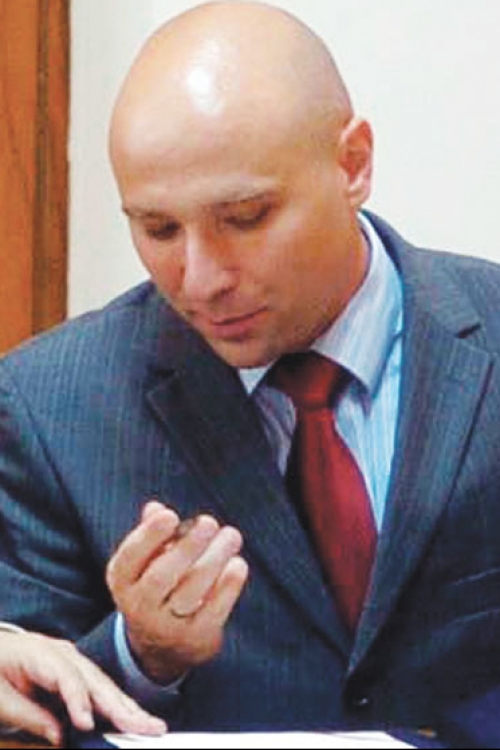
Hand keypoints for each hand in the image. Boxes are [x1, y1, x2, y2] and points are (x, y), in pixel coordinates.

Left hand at [0, 632, 165, 745]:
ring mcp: (74, 662)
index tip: (86, 725)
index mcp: (40, 652)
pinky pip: (101, 691)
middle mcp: (64, 654)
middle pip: (96, 680)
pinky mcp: (79, 674)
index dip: (78, 700)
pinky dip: (119, 706)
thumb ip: (29, 714)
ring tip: (151, 725)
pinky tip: (134, 719)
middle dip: (121, 705)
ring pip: (105, 685)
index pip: (65, 676)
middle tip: (145, 725)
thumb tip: (59, 735)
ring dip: (128, 707)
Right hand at [107, 502, 248, 683]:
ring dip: (214, 560)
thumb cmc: (158, 585)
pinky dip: (227, 587)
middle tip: (209, 522)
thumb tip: (155, 508)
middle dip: (187, 547)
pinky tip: (238, 564)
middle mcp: (139, 606)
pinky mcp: (195, 638)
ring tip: (231, 535)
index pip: (129, 558)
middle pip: (161, 577)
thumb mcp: (146, 561)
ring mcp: (166, 627)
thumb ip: (151, 533)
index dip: (148, 536)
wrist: (163, 646)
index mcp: (122, 581)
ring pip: (190, 593)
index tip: (171, 515)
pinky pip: (213, 611)